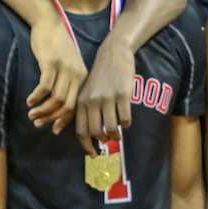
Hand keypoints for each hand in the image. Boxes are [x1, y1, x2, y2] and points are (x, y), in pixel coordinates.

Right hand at [27, 16, 85, 132]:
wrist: (49, 23)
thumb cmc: (56, 46)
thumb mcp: (67, 65)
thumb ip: (66, 82)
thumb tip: (57, 104)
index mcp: (82, 77)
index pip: (76, 106)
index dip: (64, 120)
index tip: (53, 129)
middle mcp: (76, 74)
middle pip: (67, 105)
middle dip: (52, 118)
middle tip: (38, 123)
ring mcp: (64, 69)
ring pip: (56, 98)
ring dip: (43, 110)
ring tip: (31, 114)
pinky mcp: (51, 62)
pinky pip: (45, 86)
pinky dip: (37, 96)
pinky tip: (29, 100)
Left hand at [75, 37, 135, 155]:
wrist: (113, 54)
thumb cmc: (100, 77)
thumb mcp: (86, 92)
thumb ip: (85, 110)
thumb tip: (88, 134)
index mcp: (81, 102)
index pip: (81, 130)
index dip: (87, 145)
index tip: (92, 154)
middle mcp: (92, 101)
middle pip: (95, 132)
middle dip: (102, 141)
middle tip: (108, 141)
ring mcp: (107, 98)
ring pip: (110, 128)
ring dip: (115, 135)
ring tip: (117, 135)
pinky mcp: (123, 95)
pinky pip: (125, 119)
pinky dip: (126, 124)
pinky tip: (126, 121)